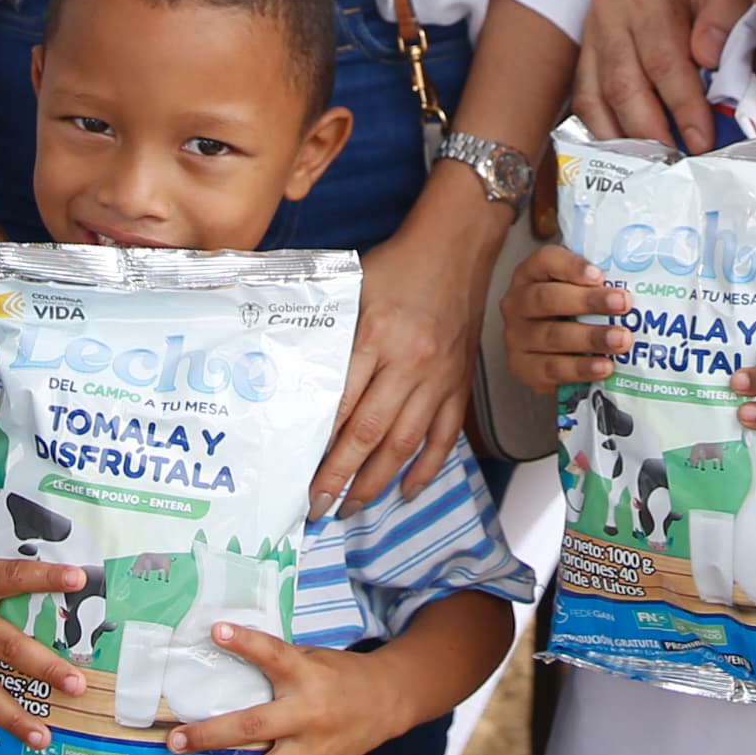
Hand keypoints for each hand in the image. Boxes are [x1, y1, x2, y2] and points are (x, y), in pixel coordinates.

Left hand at [169, 623, 414, 754]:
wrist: (388, 699)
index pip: (273, 654)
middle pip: (254, 728)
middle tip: (175, 742)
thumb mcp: (309, 656)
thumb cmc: (338, 674)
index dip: (245, 642)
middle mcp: (308, 716)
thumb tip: (220, 645)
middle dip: (211, 737)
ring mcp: (314, 751)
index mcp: (305, 675)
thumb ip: (273, 659)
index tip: (217, 632)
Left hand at [316, 185, 489, 514]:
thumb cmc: (398, 264)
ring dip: (377, 482)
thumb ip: (330, 333)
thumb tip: (296, 377)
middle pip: (369, 433)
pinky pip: (445, 436)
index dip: (320, 446)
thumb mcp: (353, 289)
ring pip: (406, 442)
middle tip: (316, 509)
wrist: (456, 246)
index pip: (342, 404)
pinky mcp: (459, 383)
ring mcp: (438, 377)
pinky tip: (406, 491)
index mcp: (376, 336)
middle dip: (340, 478)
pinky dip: (427, 467)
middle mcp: (409, 362)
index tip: (300, 474)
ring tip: (352, 507)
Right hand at [502, 244, 630, 394]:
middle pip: (547, 298)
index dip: (571, 266)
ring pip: (552, 336)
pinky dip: (581, 368)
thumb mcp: (577, 289)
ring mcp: (517, 337)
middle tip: (623, 304)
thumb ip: (598, 282)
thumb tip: (639, 279)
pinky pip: (553, 369)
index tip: (600, 275)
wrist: (550, 353)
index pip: (546, 261)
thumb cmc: (571, 312)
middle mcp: (517, 303)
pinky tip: (604, 366)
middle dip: (588, 301)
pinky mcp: (524, 368)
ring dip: (590, 338)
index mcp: (531, 274)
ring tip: (621, 340)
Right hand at [570, 0, 744, 149]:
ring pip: (596, 97)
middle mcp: (608, 10)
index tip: (701, 140)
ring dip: (623, 138)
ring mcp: (591, 32)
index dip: (682, 105)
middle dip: (650, 130)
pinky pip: (586, 98)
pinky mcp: (587, 52)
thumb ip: (728, 9)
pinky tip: (627, 152)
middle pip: (622, 84)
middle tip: (675, 163)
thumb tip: (706, 57)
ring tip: (652, 165)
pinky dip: (604, 129)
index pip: (662, 59)